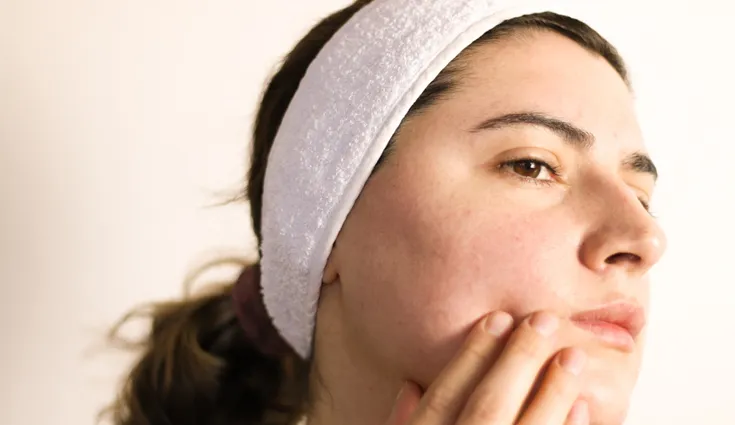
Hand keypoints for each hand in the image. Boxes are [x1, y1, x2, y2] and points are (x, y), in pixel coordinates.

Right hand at [385, 311, 588, 424]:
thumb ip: (402, 424)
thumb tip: (408, 386)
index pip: (442, 397)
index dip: (471, 355)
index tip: (496, 319)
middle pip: (487, 406)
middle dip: (517, 362)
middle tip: (543, 321)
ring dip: (551, 393)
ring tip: (573, 355)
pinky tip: (580, 407)